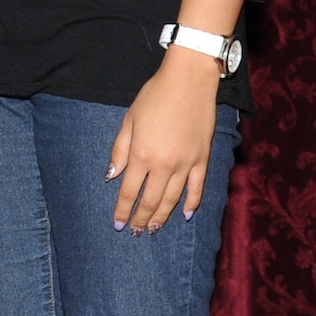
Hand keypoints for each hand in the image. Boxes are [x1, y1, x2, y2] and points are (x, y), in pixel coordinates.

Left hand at [109, 46, 221, 232]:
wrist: (188, 83)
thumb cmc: (153, 97)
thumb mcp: (129, 119)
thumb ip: (120, 150)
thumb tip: (112, 176)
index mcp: (142, 154)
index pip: (129, 190)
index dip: (123, 209)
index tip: (117, 224)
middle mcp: (164, 164)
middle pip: (151, 200)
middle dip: (141, 218)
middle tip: (134, 232)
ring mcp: (186, 164)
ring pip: (172, 199)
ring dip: (162, 216)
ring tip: (153, 229)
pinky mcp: (203, 160)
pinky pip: (197, 189)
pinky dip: (191, 204)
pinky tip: (185, 215)